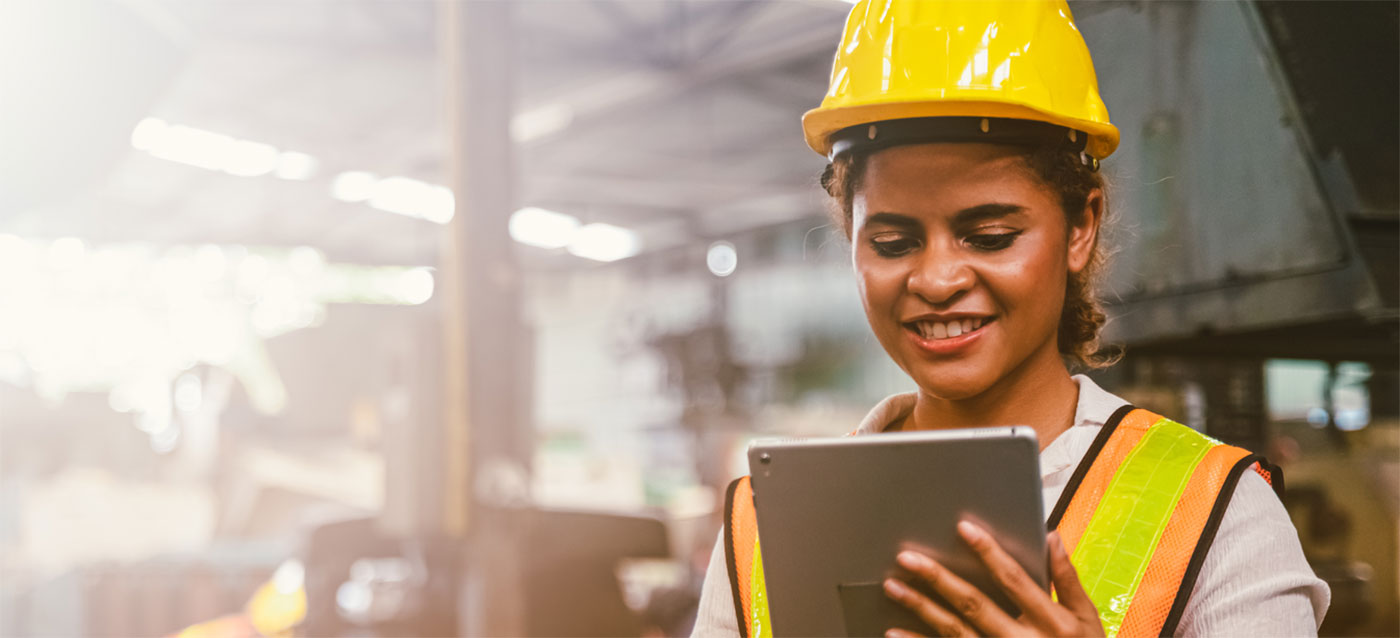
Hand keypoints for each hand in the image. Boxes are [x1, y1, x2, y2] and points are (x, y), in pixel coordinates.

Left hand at [882, 521, 1104, 636]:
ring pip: (954, 631)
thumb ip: (1067, 579)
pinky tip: (894, 631)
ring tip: (893, 586)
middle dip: (939, 579)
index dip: (989, 552)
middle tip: (908, 557)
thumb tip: (1051, 536)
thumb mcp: (1087, 620)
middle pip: (975, 605)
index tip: (963, 527)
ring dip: (921, 608)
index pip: (1014, 580)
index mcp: (1051, 622)